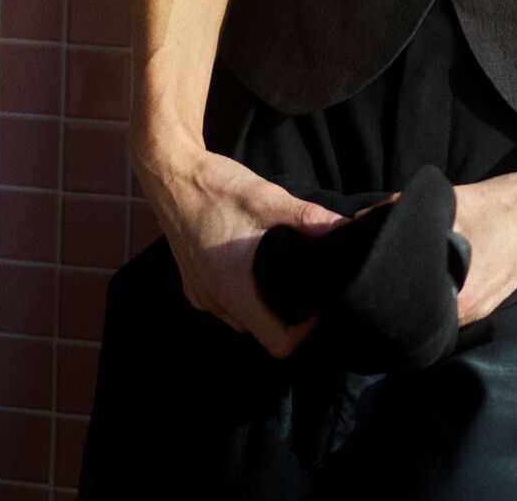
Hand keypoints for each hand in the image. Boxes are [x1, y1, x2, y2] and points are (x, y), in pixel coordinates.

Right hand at [136, 143, 348, 359]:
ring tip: (280, 269)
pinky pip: (223, 301)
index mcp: (232, 289)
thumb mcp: (267, 198)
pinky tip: (251, 262)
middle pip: (260, 330)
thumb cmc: (214, 188)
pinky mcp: (191, 282)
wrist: (170, 174)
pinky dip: (241, 291)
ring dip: (261, 302)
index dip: (304, 332)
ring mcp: (199, 294)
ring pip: (240, 317)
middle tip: (305, 280)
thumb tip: (346, 228)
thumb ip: (308, 217)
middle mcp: (212, 301)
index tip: (317, 303)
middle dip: (285, 314)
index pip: (276, 342)